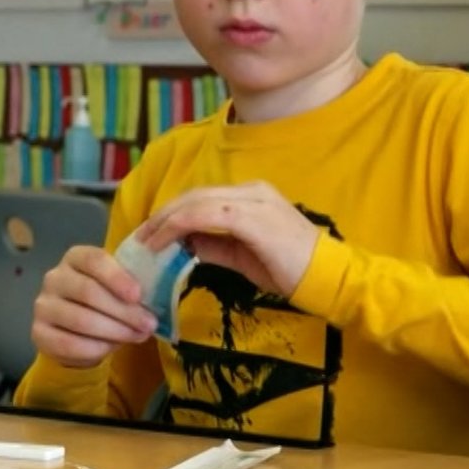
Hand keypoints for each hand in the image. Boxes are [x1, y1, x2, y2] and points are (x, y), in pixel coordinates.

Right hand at [31, 245, 157, 368]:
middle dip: (123, 311)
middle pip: (88, 292)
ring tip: (137, 336)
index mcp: (76, 258)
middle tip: (148, 324)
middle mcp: (54, 278)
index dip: (117, 277)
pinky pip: (68, 343)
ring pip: (80, 319)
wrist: (79, 332)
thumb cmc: (106, 301)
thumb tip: (155, 299)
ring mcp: (43, 305)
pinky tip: (112, 348)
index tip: (138, 295)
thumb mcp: (120, 287)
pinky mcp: (39, 332)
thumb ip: (133, 286)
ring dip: (114, 331)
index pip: (94, 260)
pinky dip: (96, 348)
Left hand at [135, 181, 320, 297]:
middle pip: (195, 194)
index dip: (173, 212)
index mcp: (253, 196)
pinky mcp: (250, 217)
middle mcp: (252, 191)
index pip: (203, 197)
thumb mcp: (245, 257)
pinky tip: (164, 243)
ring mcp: (252, 200)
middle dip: (163, 214)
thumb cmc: (292, 270)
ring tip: (146, 241)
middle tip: (140, 236)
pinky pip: (205, 214)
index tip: (151, 233)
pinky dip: (179, 226)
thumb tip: (186, 244)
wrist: (328, 278)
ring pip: (196, 201)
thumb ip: (217, 246)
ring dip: (165, 220)